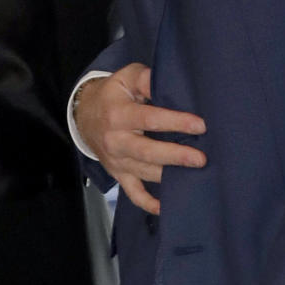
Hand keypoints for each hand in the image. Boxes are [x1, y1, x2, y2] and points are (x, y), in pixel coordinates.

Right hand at [74, 63, 205, 213]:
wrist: (84, 116)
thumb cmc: (112, 94)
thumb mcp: (125, 77)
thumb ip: (145, 79)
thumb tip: (164, 85)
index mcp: (119, 114)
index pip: (150, 119)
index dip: (176, 122)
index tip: (200, 125)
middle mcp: (116, 140)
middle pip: (148, 152)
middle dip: (175, 156)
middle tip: (200, 159)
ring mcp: (117, 161)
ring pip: (145, 173)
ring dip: (170, 177)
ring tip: (195, 176)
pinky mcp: (119, 174)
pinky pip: (133, 193)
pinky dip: (148, 203)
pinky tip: (166, 207)